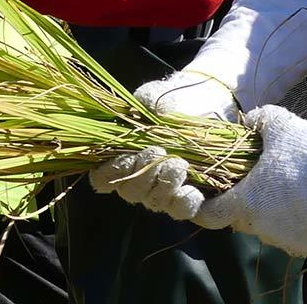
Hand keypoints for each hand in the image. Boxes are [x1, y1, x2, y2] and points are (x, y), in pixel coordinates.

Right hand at [90, 71, 240, 217]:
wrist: (205, 106)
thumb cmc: (171, 102)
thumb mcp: (156, 95)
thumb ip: (147, 99)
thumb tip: (148, 109)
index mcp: (121, 156)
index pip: (102, 177)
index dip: (108, 173)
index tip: (125, 156)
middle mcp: (138, 179)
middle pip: (130, 192)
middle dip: (142, 174)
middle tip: (157, 151)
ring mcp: (162, 191)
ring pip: (155, 202)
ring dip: (164, 185)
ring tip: (179, 163)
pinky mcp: (187, 197)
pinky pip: (182, 211)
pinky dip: (185, 202)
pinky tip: (192, 188)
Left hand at [191, 108, 306, 256]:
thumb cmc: (305, 151)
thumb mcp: (277, 124)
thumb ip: (258, 121)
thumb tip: (250, 120)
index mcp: (245, 203)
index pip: (211, 215)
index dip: (205, 207)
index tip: (208, 198)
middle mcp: (262, 228)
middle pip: (244, 219)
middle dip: (247, 204)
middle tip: (261, 183)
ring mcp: (287, 241)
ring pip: (271, 229)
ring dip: (274, 214)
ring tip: (291, 191)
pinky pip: (297, 236)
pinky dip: (299, 224)